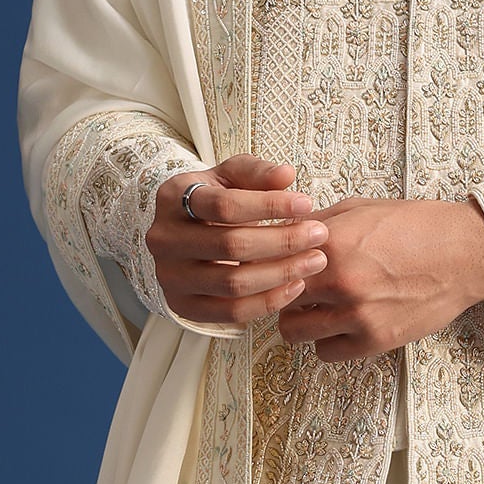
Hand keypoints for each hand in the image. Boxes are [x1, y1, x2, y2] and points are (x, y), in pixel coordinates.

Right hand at [146, 155, 330, 327]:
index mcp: (172, 199)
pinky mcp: (184, 306)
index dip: (270, 205)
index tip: (306, 204)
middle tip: (319, 235)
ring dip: (282, 273)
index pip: (225, 205)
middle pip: (231, 245)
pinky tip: (295, 286)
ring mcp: (170, 277)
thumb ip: (256, 172)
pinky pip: (231, 312)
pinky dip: (268, 301)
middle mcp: (164, 240)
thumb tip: (286, 174)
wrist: (184, 233)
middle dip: (284, 241)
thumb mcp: (230, 176)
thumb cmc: (214, 199)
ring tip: (315, 260)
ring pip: (233, 283)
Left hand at [275, 195, 483, 360]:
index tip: (271, 266)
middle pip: (277, 297)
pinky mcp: (375, 340)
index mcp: (331, 243)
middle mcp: (340, 281)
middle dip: (281, 292)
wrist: (464, 252)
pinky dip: (327, 341)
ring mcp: (357, 314)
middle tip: (294, 288)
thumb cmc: (416, 226)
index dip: (267, 264)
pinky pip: (326, 353)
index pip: (271, 261)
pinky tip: (340, 325)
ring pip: (294, 331)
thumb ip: (315, 223)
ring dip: (300, 320)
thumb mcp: (359, 208)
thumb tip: (279, 231)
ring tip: (316, 309)